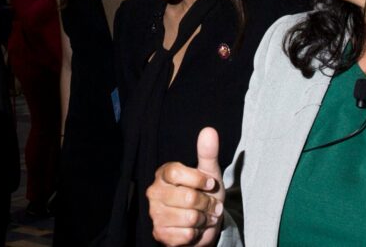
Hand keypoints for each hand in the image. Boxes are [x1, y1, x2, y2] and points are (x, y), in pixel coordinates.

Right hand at [147, 127, 224, 245]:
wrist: (203, 224)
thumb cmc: (204, 195)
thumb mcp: (209, 173)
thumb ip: (207, 152)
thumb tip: (209, 130)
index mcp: (163, 174)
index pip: (177, 173)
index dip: (198, 179)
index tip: (210, 184)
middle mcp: (154, 192)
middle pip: (188, 197)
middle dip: (207, 203)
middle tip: (211, 205)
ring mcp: (155, 214)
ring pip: (189, 217)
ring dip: (204, 219)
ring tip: (203, 217)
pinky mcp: (159, 233)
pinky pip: (186, 234)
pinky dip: (196, 233)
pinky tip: (194, 229)